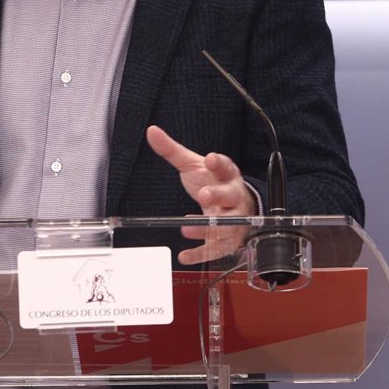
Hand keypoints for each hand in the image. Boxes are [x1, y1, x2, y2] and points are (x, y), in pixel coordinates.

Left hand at [146, 125, 254, 264]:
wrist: (237, 204)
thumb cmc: (213, 181)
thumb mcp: (193, 164)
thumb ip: (172, 150)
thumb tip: (152, 132)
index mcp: (227, 174)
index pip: (225, 166)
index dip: (219, 163)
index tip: (210, 159)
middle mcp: (233, 196)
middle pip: (230, 195)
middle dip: (218, 196)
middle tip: (205, 196)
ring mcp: (234, 219)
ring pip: (227, 225)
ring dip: (208, 228)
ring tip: (188, 228)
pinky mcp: (228, 238)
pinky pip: (218, 248)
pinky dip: (202, 253)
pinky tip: (185, 256)